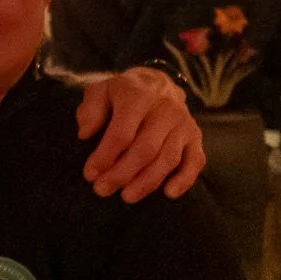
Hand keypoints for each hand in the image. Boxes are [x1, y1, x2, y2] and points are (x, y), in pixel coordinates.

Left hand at [77, 67, 204, 201]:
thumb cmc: (121, 93)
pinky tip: (169, 193)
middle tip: (102, 190)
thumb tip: (85, 134)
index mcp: (139, 96)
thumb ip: (90, 110)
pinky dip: (184, 179)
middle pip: (145, 150)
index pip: (121, 133)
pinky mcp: (195, 136)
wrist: (156, 83)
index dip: (105, 157)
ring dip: (147, 182)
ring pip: (168, 158)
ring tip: (126, 196)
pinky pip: (195, 161)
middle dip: (122, 174)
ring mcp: (183, 123)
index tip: (90, 174)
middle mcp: (165, 109)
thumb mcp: (100, 92)